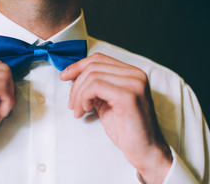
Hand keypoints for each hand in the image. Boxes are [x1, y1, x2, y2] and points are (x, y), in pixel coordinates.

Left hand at [60, 53, 172, 183]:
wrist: (144, 150)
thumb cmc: (126, 129)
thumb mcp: (106, 101)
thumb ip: (94, 86)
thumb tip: (73, 75)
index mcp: (131, 73)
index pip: (99, 58)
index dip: (78, 65)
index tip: (65, 76)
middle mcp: (135, 74)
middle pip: (93, 66)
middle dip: (76, 85)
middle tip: (72, 103)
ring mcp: (134, 83)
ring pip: (92, 76)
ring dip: (78, 94)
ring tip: (79, 110)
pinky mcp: (128, 96)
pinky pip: (95, 86)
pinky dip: (84, 98)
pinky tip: (86, 110)